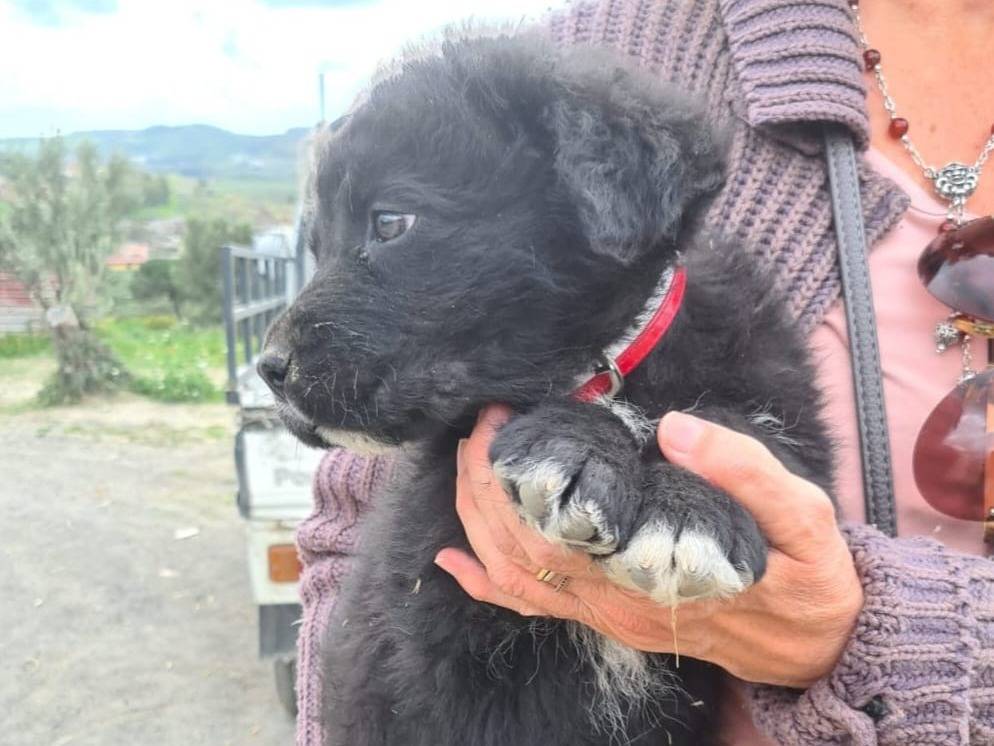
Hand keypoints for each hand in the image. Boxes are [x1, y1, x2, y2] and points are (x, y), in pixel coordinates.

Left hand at [434, 406, 863, 687]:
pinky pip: (534, 608)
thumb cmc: (809, 577)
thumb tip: (675, 428)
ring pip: (516, 578)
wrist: (817, 647)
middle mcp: (615, 602)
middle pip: (518, 551)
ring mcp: (608, 616)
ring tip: (467, 462)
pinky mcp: (610, 618)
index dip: (512, 476)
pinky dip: (486, 582)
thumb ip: (745, 471)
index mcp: (650, 572)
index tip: (503, 418)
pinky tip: (455, 559)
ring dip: (476, 521)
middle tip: (480, 424)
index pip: (552, 528)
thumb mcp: (804, 517)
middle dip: (482, 485)